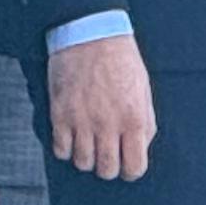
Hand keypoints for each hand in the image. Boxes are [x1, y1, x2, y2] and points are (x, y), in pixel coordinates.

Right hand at [47, 32, 154, 179]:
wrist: (89, 34)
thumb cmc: (120, 60)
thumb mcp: (143, 90)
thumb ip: (144, 122)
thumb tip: (140, 148)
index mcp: (133, 119)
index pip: (135, 167)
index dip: (130, 170)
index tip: (126, 164)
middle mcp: (108, 124)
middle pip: (106, 170)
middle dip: (108, 167)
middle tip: (106, 154)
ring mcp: (82, 121)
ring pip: (82, 163)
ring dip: (86, 157)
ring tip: (87, 142)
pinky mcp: (60, 114)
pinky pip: (60, 150)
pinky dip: (65, 148)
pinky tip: (71, 135)